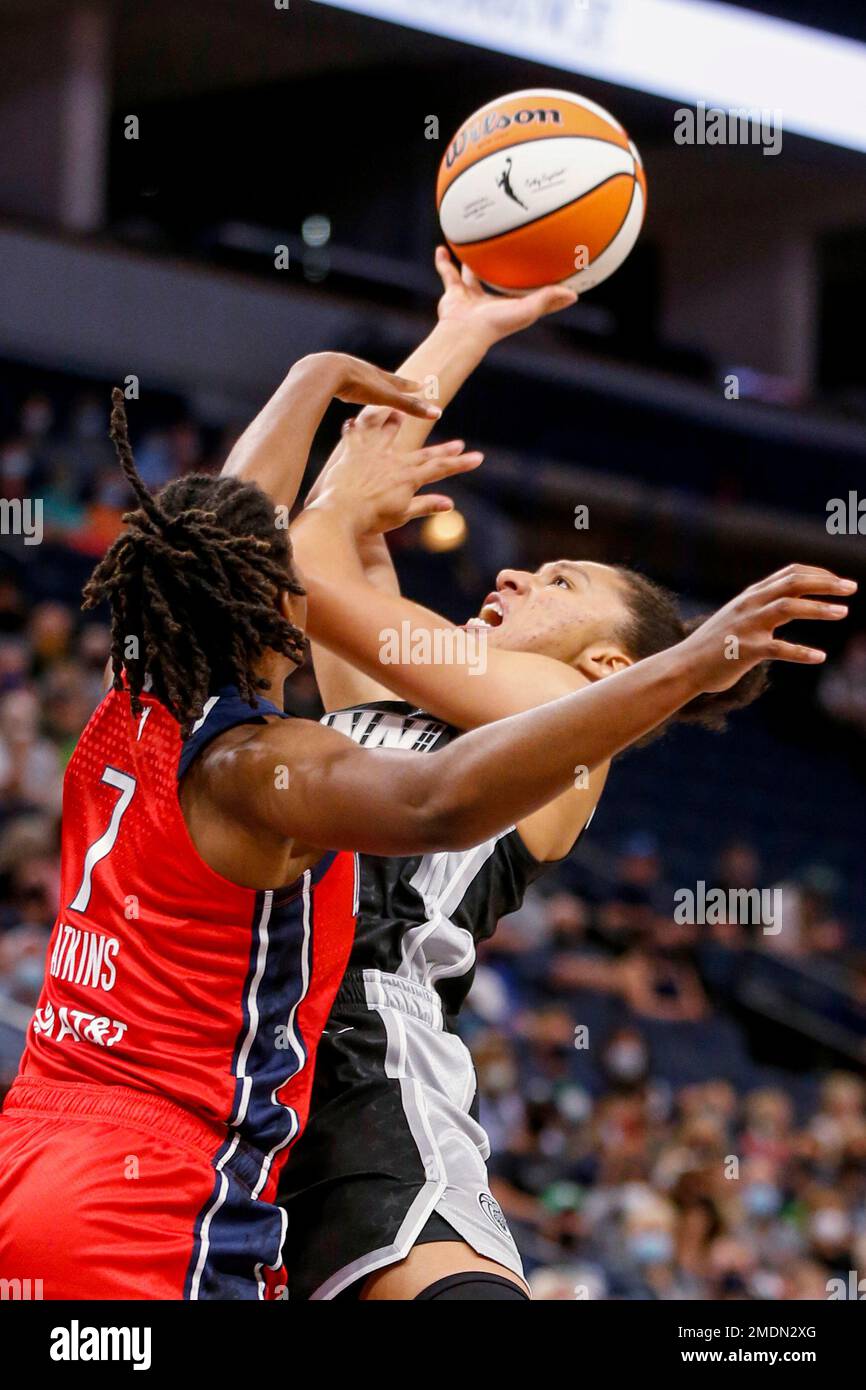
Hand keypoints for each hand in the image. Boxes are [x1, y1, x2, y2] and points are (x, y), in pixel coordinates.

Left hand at [303, 353, 440, 419]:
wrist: (325, 371)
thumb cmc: (358, 384)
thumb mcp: (387, 397)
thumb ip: (410, 406)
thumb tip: (438, 414)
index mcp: (379, 377)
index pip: (400, 383)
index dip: (411, 386)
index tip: (421, 385)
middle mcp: (365, 371)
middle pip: (382, 377)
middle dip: (392, 382)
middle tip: (400, 382)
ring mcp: (346, 371)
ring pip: (361, 377)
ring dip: (368, 382)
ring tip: (369, 384)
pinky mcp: (329, 376)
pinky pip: (340, 381)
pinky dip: (345, 385)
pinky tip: (339, 387)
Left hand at [312, 411, 482, 534]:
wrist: (340, 512)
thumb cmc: (370, 518)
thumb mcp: (401, 515)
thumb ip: (425, 505)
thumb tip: (450, 503)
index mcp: (408, 477)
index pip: (440, 468)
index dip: (460, 463)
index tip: (477, 457)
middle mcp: (394, 461)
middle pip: (423, 452)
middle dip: (443, 449)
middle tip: (460, 443)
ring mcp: (373, 454)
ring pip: (387, 432)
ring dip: (395, 422)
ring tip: (401, 413)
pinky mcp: (352, 452)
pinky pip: (354, 435)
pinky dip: (354, 428)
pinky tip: (351, 421)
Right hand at [433, 245, 576, 345]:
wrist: (464, 331)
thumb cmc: (496, 324)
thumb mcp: (527, 309)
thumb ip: (548, 298)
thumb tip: (574, 295)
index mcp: (511, 305)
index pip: (528, 293)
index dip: (540, 284)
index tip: (550, 271)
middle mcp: (491, 300)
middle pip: (500, 280)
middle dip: (505, 268)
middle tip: (513, 249)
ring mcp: (471, 296)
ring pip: (472, 274)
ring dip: (472, 262)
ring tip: (474, 244)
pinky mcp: (453, 292)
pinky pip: (447, 273)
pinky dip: (443, 261)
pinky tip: (443, 246)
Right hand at [682, 565, 855, 691]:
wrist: (685, 666)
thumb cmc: (714, 645)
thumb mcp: (738, 617)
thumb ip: (762, 607)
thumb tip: (790, 603)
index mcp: (751, 596)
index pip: (790, 574)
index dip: (818, 574)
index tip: (840, 581)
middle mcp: (750, 605)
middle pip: (793, 584)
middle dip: (825, 584)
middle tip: (852, 588)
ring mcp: (747, 626)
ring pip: (788, 608)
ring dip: (818, 609)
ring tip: (843, 612)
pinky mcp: (745, 650)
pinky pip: (778, 648)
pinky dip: (801, 652)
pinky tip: (819, 657)